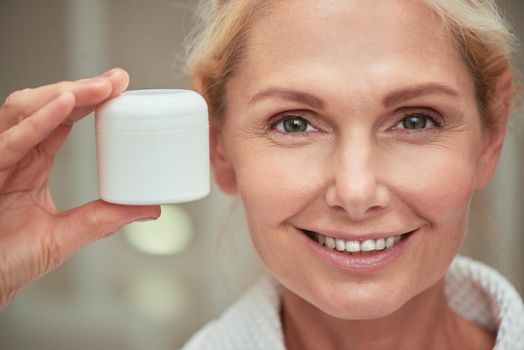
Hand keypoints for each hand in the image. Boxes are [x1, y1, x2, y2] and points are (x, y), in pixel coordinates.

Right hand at [0, 68, 160, 307]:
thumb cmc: (9, 261)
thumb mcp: (65, 236)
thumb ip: (104, 219)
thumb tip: (151, 208)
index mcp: (29, 164)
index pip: (58, 120)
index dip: (86, 99)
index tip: (119, 87)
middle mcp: (12, 155)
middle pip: (43, 106)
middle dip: (80, 87)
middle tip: (117, 80)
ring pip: (24, 111)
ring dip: (65, 94)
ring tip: (102, 87)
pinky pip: (9, 142)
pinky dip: (38, 121)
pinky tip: (67, 103)